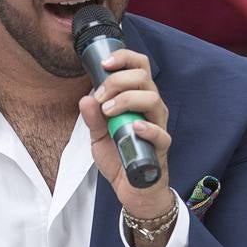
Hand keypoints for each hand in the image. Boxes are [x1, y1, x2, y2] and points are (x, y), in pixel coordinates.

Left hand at [77, 49, 172, 219]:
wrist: (132, 188)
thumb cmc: (120, 157)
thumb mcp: (98, 137)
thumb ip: (92, 118)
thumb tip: (85, 98)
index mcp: (138, 98)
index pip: (138, 67)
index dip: (123, 58)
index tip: (104, 63)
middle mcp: (151, 107)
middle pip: (144, 77)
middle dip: (118, 81)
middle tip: (101, 97)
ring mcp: (158, 125)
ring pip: (152, 99)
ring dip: (127, 99)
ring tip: (109, 112)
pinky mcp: (161, 146)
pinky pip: (160, 132)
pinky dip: (146, 127)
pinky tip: (133, 127)